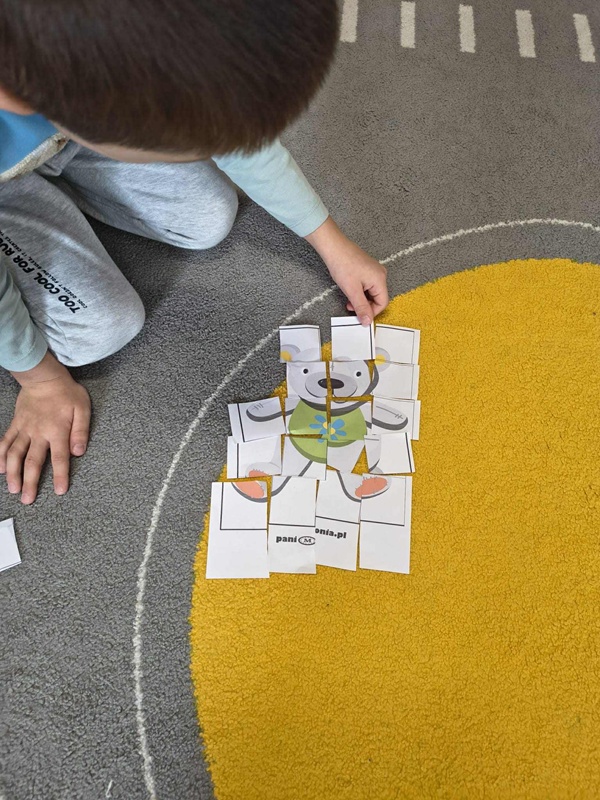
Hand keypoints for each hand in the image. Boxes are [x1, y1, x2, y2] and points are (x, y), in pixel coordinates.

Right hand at [0, 352, 90, 503]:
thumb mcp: (82, 409)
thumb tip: (79, 452)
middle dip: (31, 482)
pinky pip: (5, 442)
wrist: (44, 377)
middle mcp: (39, 433)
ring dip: (13, 473)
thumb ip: (81, 431)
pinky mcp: (16, 425)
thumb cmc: (67, 393)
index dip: (60, 475)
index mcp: (58, 431)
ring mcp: (24, 429)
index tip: (59, 491)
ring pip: (15, 455)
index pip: (60, 458)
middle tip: (27, 500)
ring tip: (13, 489)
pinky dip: (0, 456)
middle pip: (33, 462)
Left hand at [305, 216, 388, 324]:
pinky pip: (366, 285)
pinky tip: (349, 290)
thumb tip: (368, 321)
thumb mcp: (352, 290)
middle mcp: (380, 274)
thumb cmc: (343, 264)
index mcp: (380, 279)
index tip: (361, 317)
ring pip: (370, 292)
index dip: (372, 312)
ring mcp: (373, 270)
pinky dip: (359, 291)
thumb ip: (361, 307)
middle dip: (364, 305)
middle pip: (377, 298)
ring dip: (360, 299)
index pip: (382, 303)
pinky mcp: (366, 268)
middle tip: (351, 307)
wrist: (333, 247)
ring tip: (348, 299)